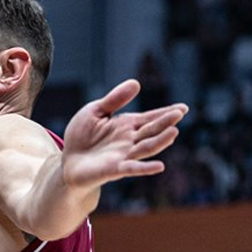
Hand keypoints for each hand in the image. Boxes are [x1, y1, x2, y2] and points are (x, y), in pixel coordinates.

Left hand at [62, 79, 188, 188]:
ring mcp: (124, 155)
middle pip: (152, 131)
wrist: (68, 161)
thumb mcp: (95, 112)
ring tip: (173, 133)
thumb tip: (136, 82)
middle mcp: (130, 140)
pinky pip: (132, 168)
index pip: (151, 118)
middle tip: (178, 114)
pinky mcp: (114, 169)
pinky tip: (159, 166)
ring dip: (160, 142)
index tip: (183, 108)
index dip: (166, 113)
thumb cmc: (82, 136)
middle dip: (165, 122)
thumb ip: (114, 100)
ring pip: (146, 148)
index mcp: (127, 125)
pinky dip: (144, 168)